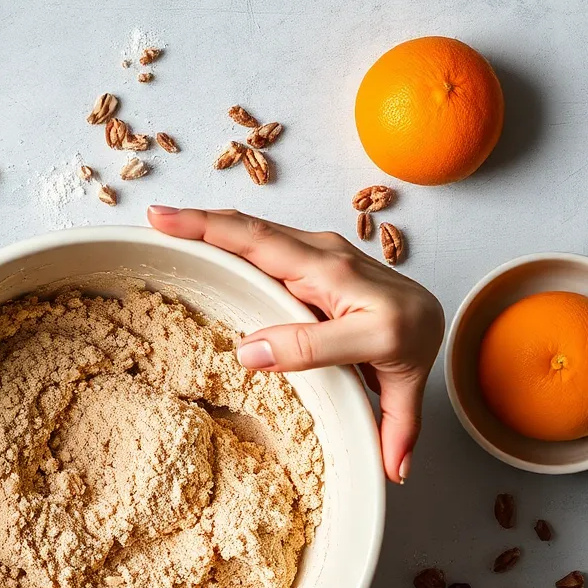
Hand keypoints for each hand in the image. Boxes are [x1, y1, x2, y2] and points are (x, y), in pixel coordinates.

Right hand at [147, 206, 444, 482]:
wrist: (431, 323)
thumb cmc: (410, 345)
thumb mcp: (388, 366)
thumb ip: (334, 369)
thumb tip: (250, 355)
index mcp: (342, 278)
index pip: (266, 249)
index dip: (216, 237)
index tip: (168, 228)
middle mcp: (326, 257)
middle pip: (253, 232)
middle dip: (201, 223)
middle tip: (156, 218)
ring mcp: (315, 255)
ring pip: (252, 233)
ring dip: (207, 226)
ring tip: (164, 224)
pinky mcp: (307, 260)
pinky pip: (259, 245)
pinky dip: (223, 239)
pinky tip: (197, 240)